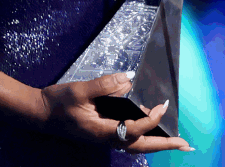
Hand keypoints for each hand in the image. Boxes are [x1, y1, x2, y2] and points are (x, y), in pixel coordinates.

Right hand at [38, 72, 192, 152]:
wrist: (38, 113)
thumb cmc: (57, 102)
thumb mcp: (79, 90)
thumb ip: (105, 85)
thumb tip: (129, 79)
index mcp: (101, 131)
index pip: (134, 129)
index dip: (151, 118)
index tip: (162, 105)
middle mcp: (105, 138)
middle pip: (141, 146)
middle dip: (165, 145)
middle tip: (187, 145)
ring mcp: (104, 138)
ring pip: (135, 145)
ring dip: (157, 143)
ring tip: (177, 142)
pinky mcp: (102, 133)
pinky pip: (128, 138)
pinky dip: (144, 136)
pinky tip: (152, 128)